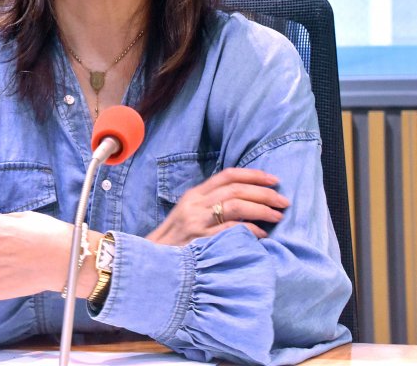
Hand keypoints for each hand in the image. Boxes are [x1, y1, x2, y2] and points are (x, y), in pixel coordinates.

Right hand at [146, 168, 289, 245]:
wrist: (153, 261)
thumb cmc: (176, 241)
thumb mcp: (189, 215)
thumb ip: (211, 205)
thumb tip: (245, 201)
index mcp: (194, 195)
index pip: (227, 175)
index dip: (253, 175)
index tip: (274, 180)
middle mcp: (195, 204)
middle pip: (235, 189)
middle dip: (264, 193)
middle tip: (283, 201)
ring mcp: (197, 222)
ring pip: (235, 205)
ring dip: (261, 209)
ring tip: (277, 216)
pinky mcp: (201, 241)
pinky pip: (231, 230)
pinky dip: (250, 230)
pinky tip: (262, 235)